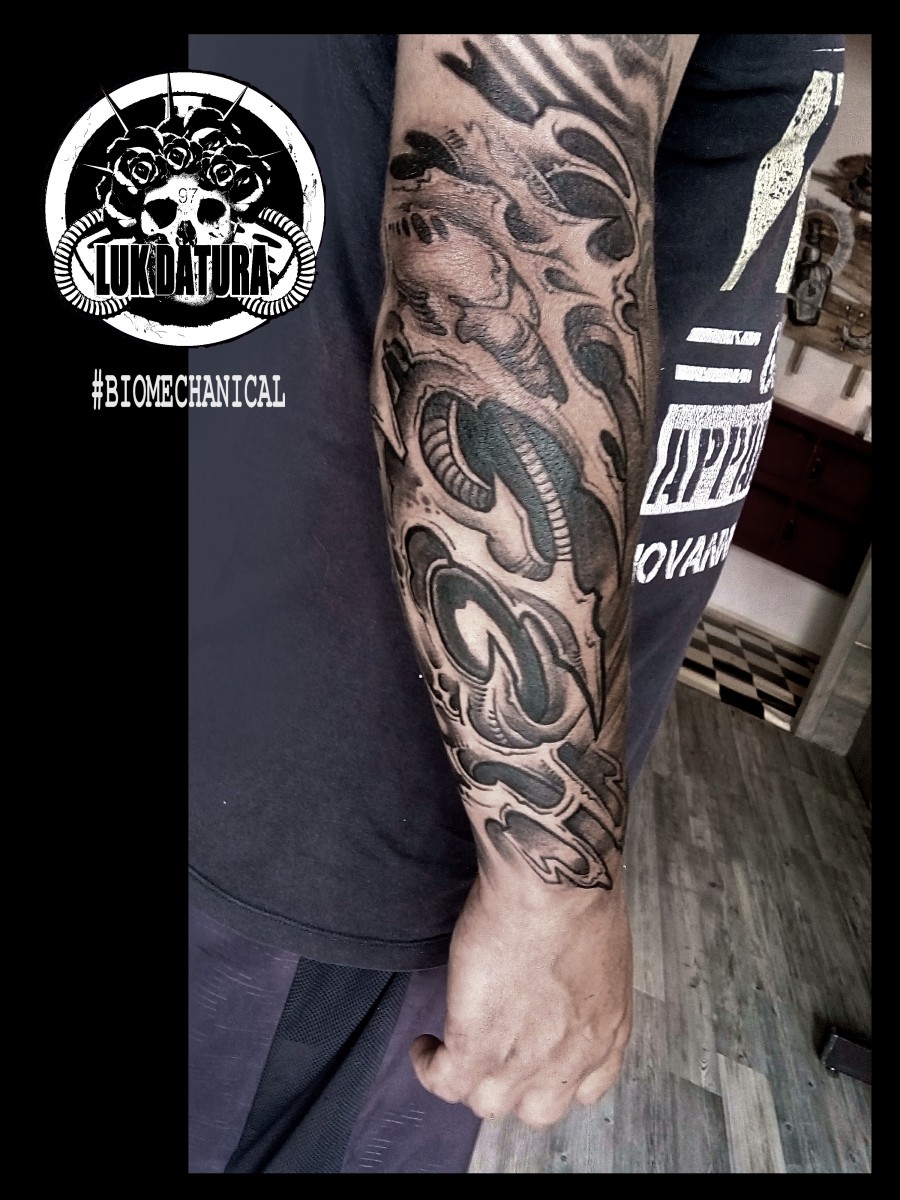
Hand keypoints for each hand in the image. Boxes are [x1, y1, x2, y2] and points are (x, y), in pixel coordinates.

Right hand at [410, 873, 632, 1128]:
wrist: (553, 882)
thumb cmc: (580, 893)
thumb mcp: (602, 953)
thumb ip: (584, 986)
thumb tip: (558, 979)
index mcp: (607, 1032)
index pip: (586, 1089)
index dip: (555, 1079)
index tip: (537, 1060)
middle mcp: (571, 1058)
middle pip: (538, 1109)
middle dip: (514, 1088)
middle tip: (493, 1052)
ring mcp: (524, 1059)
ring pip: (488, 1102)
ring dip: (468, 1080)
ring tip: (449, 1051)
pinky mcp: (477, 1044)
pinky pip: (445, 1081)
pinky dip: (429, 1068)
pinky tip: (424, 1047)